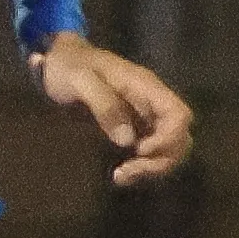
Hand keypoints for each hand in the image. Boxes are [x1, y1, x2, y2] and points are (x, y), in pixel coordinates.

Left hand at [31, 36, 194, 183]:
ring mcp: (145, 117)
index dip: (168, 138)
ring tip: (120, 176)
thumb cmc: (69, 67)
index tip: (139, 150)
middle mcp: (152, 103)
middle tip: (127, 170)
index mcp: (146, 87)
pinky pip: (152, 152)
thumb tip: (127, 140)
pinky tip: (120, 174)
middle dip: (161, 159)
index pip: (179, 114)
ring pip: (170, 148)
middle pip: (181, 137)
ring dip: (152, 167)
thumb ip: (104, 105)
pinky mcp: (135, 128)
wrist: (58, 62)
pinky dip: (143, 167)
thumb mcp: (80, 80)